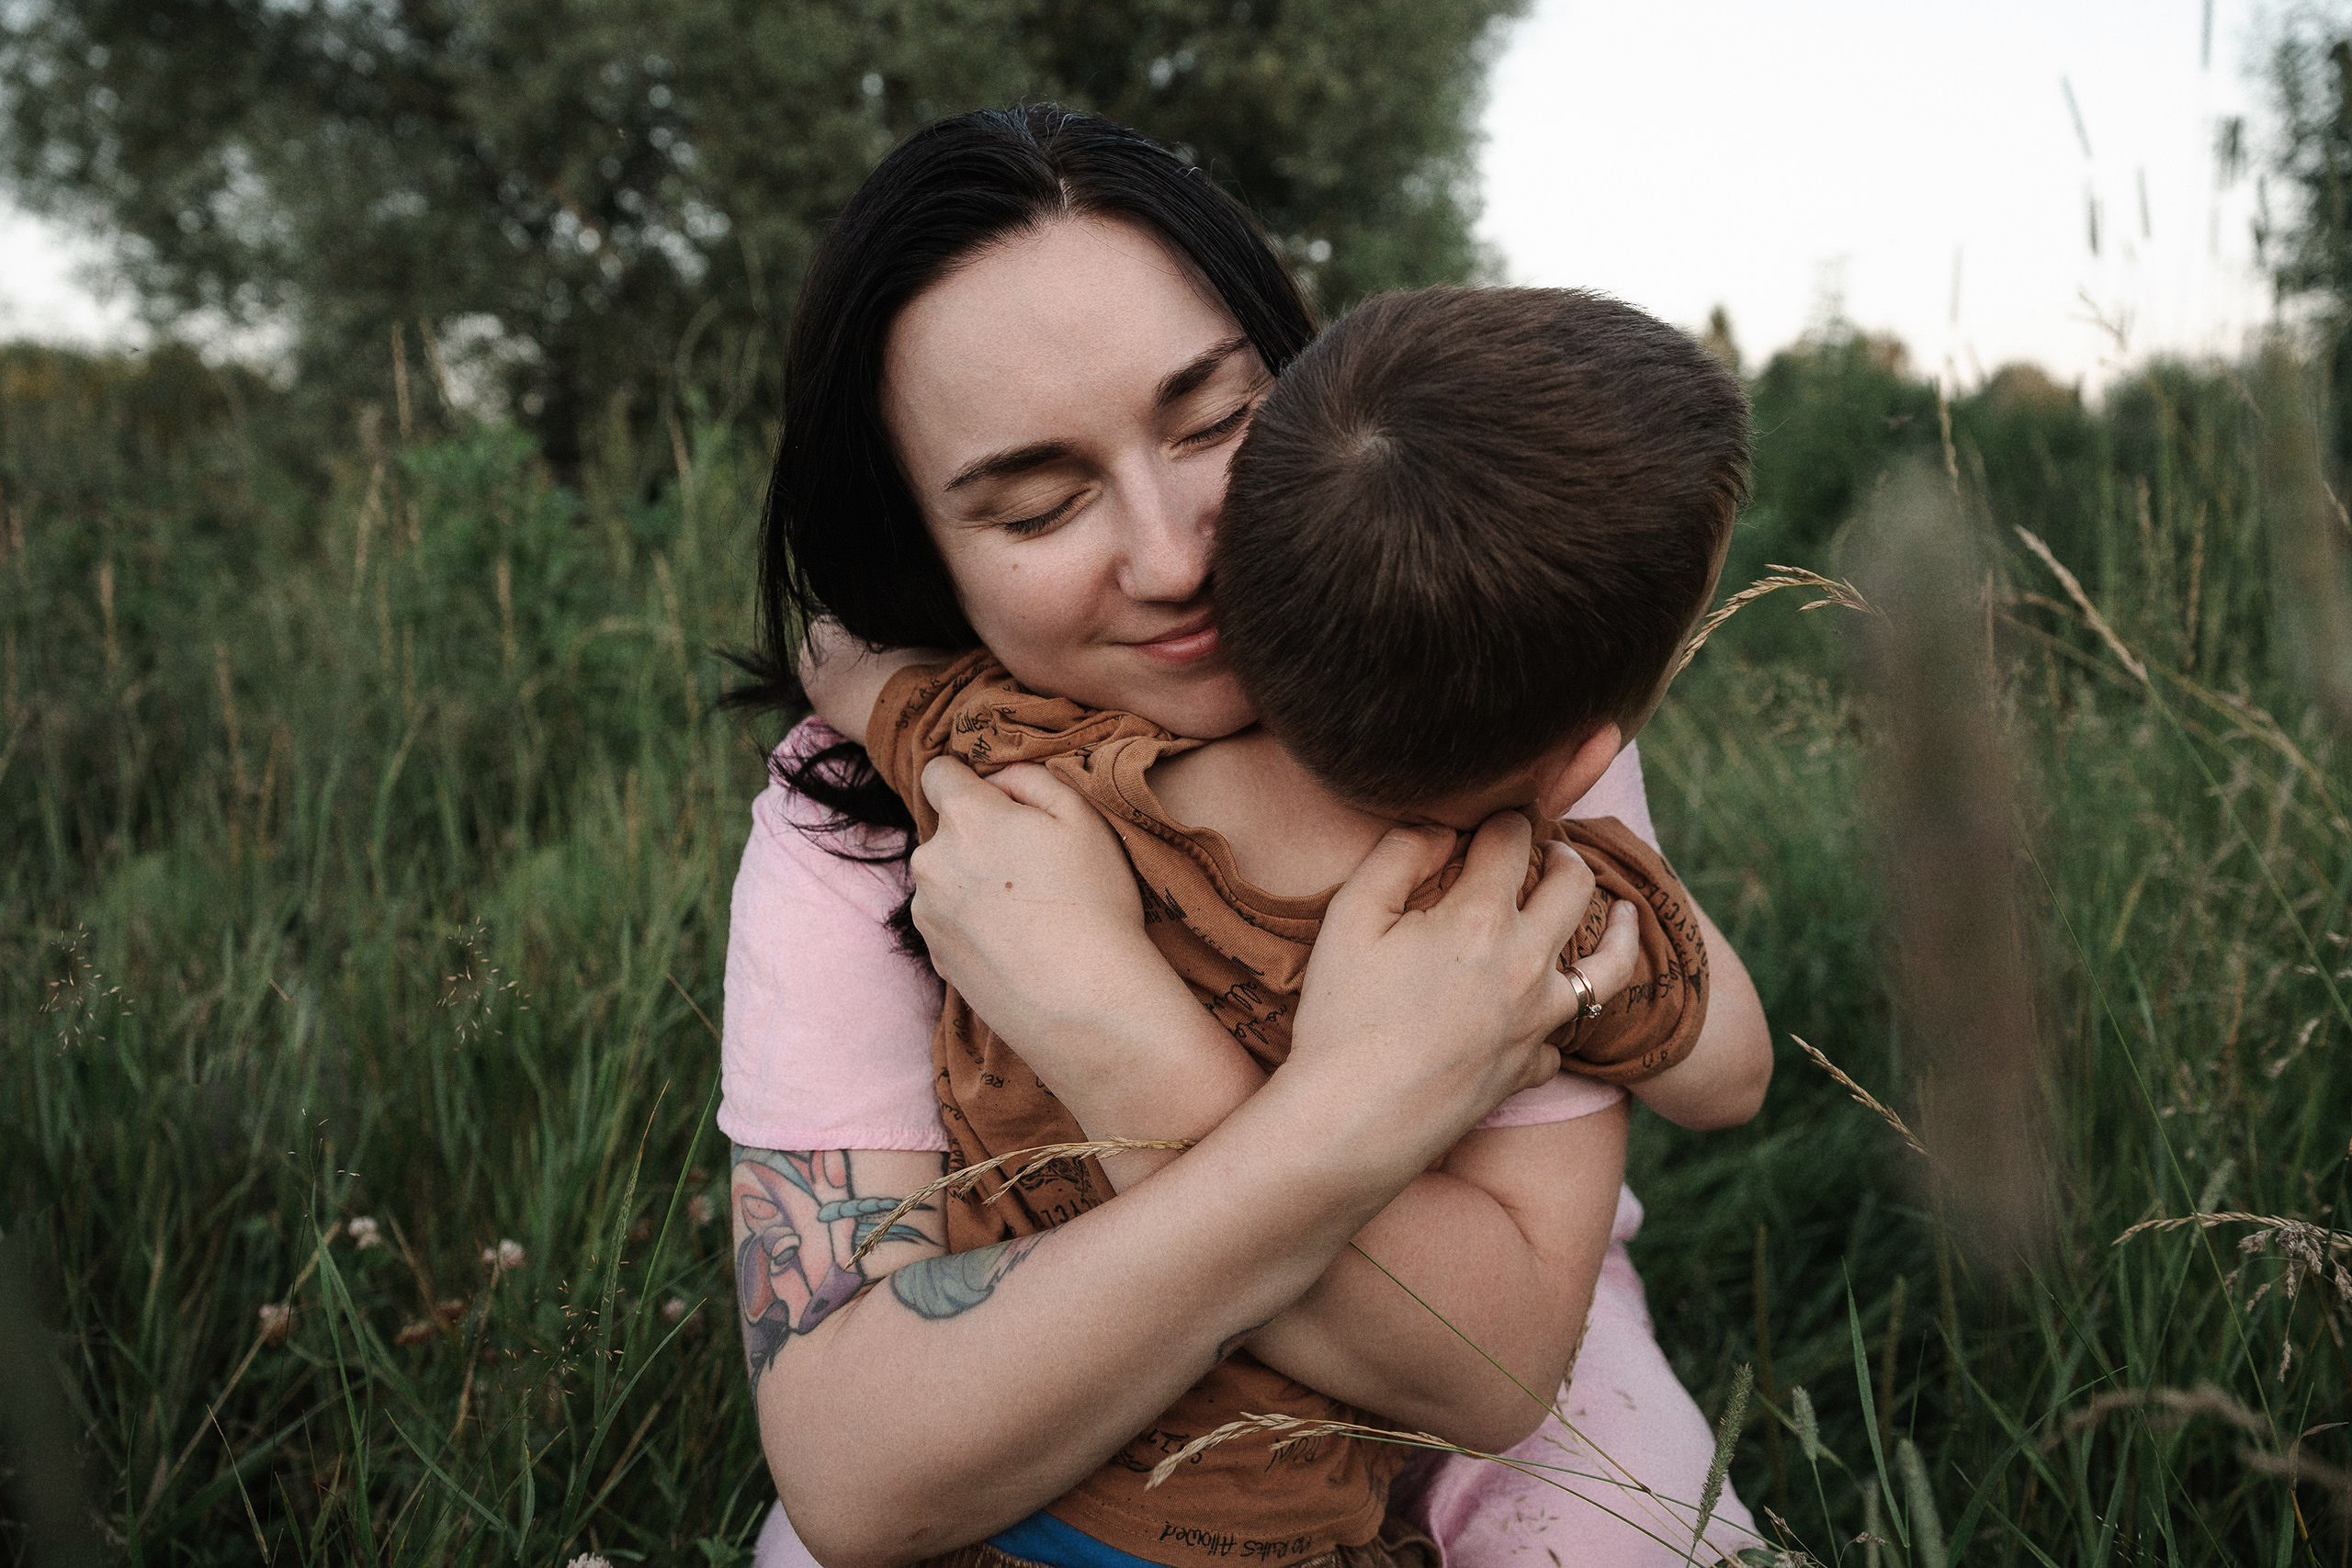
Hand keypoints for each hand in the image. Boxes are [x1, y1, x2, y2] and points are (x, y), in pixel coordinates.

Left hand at [908, 757, 1167, 1061]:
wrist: (1084, 1003)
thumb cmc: (1092, 902)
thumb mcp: (1081, 817)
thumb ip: (1030, 779)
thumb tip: (998, 781)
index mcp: (965, 817)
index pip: (939, 772)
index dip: (969, 779)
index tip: (1000, 801)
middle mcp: (931, 860)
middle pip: (946, 830)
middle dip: (979, 837)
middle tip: (1033, 866)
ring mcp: (927, 913)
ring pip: (946, 878)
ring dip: (973, 883)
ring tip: (1028, 913)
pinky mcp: (934, 956)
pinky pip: (949, 921)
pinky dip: (973, 924)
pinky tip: (1016, 943)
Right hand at [1284, 814, 1641, 1166]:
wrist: (1353, 1121)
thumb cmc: (1341, 1017)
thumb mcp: (1349, 917)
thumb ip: (1397, 855)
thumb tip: (1439, 827)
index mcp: (1480, 918)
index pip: (1512, 838)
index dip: (1502, 818)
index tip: (1492, 818)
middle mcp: (1526, 963)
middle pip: (1574, 886)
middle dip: (1563, 855)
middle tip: (1548, 851)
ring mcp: (1536, 1020)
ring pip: (1608, 967)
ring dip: (1619, 931)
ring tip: (1624, 914)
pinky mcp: (1529, 1067)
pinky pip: (1563, 1038)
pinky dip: (1562, 1020)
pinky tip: (1554, 1013)